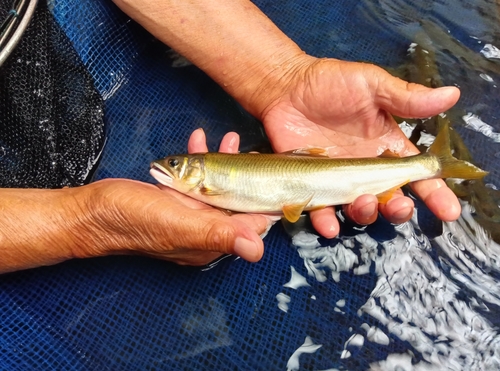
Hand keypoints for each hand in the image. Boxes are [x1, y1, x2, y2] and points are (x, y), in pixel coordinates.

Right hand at [80, 134, 271, 264]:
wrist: (91, 213)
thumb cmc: (131, 221)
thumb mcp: (178, 225)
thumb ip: (217, 234)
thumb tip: (257, 250)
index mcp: (209, 241)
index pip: (249, 224)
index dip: (262, 200)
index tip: (270, 176)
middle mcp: (202, 231)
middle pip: (234, 202)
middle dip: (244, 175)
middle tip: (248, 151)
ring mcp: (187, 215)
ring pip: (215, 187)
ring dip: (222, 162)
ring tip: (228, 139)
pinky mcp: (173, 201)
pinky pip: (194, 180)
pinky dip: (199, 160)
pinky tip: (198, 141)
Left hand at [259, 57, 460, 236]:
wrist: (286, 87)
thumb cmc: (331, 82)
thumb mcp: (372, 84)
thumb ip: (406, 98)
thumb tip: (452, 95)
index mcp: (387, 147)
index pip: (416, 175)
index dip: (435, 193)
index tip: (449, 210)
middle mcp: (365, 169)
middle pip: (390, 199)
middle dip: (399, 209)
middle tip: (399, 206)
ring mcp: (338, 180)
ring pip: (358, 209)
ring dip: (366, 214)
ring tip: (364, 203)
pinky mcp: (311, 184)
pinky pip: (320, 209)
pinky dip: (325, 221)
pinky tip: (328, 224)